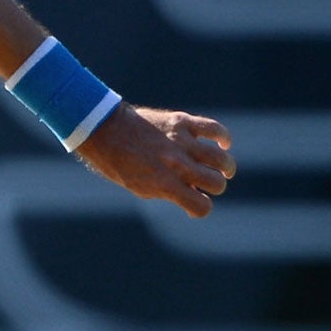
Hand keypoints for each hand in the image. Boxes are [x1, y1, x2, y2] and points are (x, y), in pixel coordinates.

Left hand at [76, 104, 235, 216]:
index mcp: (164, 184)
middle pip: (216, 183)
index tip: (196, 202)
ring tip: (222, 168)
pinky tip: (223, 144)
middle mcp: (176, 164)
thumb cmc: (120, 164)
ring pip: (221, 159)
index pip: (201, 206)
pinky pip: (215, 130)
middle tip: (207, 183)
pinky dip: (224, 138)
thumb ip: (169, 193)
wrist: (105, 131)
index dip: (202, 207)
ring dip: (224, 167)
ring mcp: (181, 142)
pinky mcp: (183, 122)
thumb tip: (195, 202)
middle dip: (214, 187)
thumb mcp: (141, 186)